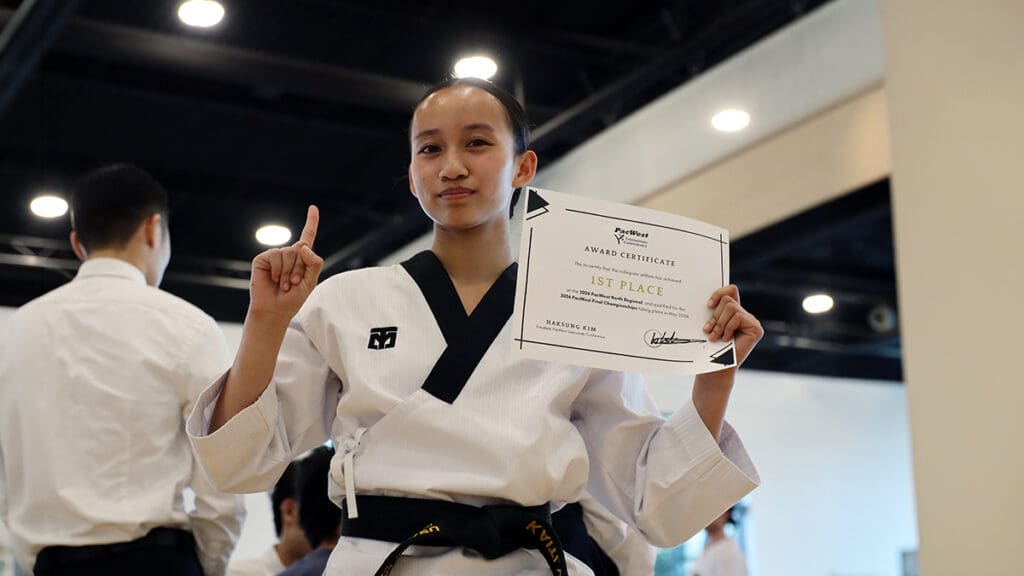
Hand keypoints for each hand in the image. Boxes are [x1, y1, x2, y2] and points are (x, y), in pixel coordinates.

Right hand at [248, 206, 323, 322]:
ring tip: (284, 285)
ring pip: (289, 253)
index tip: (313, 207)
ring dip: (288, 272)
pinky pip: (275, 255)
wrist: (274, 310)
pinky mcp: (263, 259)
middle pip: (300, 249)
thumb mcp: (311, 281)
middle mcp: (288, 254)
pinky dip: (278, 270)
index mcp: (301, 258)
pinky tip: (274, 279)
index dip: (311, 222)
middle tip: (294, 284)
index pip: (307, 236)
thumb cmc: (293, 298)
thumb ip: (314, 263)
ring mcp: (275, 256)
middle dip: (300, 269)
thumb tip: (302, 246)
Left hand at [702, 284, 762, 366]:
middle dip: (715, 316)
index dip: (719, 293)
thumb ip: (715, 310)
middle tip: (708, 331)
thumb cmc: (710, 348)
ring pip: (731, 307)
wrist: (715, 368)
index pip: (731, 290)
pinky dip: (728, 327)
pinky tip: (727, 339)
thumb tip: (710, 299)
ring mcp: (752, 321)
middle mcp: (744, 315)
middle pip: (727, 300)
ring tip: (715, 337)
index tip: (708, 306)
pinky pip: (738, 317)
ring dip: (719, 323)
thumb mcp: (710, 325)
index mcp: (733, 312)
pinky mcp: (756, 328)